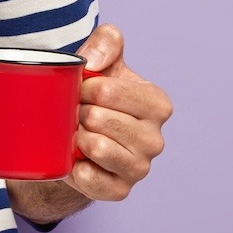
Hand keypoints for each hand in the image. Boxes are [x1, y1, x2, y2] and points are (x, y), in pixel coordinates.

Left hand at [68, 25, 172, 200]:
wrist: (80, 137)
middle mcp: (155, 139)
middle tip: (75, 114)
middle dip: (77, 113)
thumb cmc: (95, 95)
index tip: (79, 90)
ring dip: (75, 139)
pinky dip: (74, 168)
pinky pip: (90, 178)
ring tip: (75, 134)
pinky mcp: (120, 190)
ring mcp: (140, 168)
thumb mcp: (103, 60)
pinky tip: (76, 159)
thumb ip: (107, 42)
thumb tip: (93, 62)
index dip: (83, 88)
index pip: (107, 91)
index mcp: (157, 104)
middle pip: (98, 119)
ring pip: (96, 148)